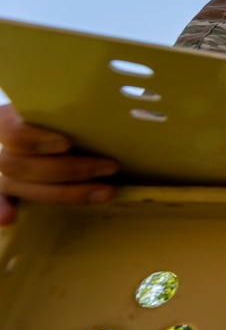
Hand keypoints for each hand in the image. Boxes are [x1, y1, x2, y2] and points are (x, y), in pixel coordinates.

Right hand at [0, 104, 118, 224]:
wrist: (62, 127)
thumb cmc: (72, 116)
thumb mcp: (70, 111)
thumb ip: (73, 114)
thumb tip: (108, 118)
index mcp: (10, 117)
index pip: (11, 129)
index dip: (35, 139)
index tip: (67, 144)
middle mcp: (1, 145)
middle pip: (16, 164)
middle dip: (68, 170)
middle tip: (110, 166)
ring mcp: (2, 168)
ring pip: (16, 185)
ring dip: (63, 192)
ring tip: (106, 191)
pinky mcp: (6, 188)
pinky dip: (2, 207)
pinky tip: (10, 217)